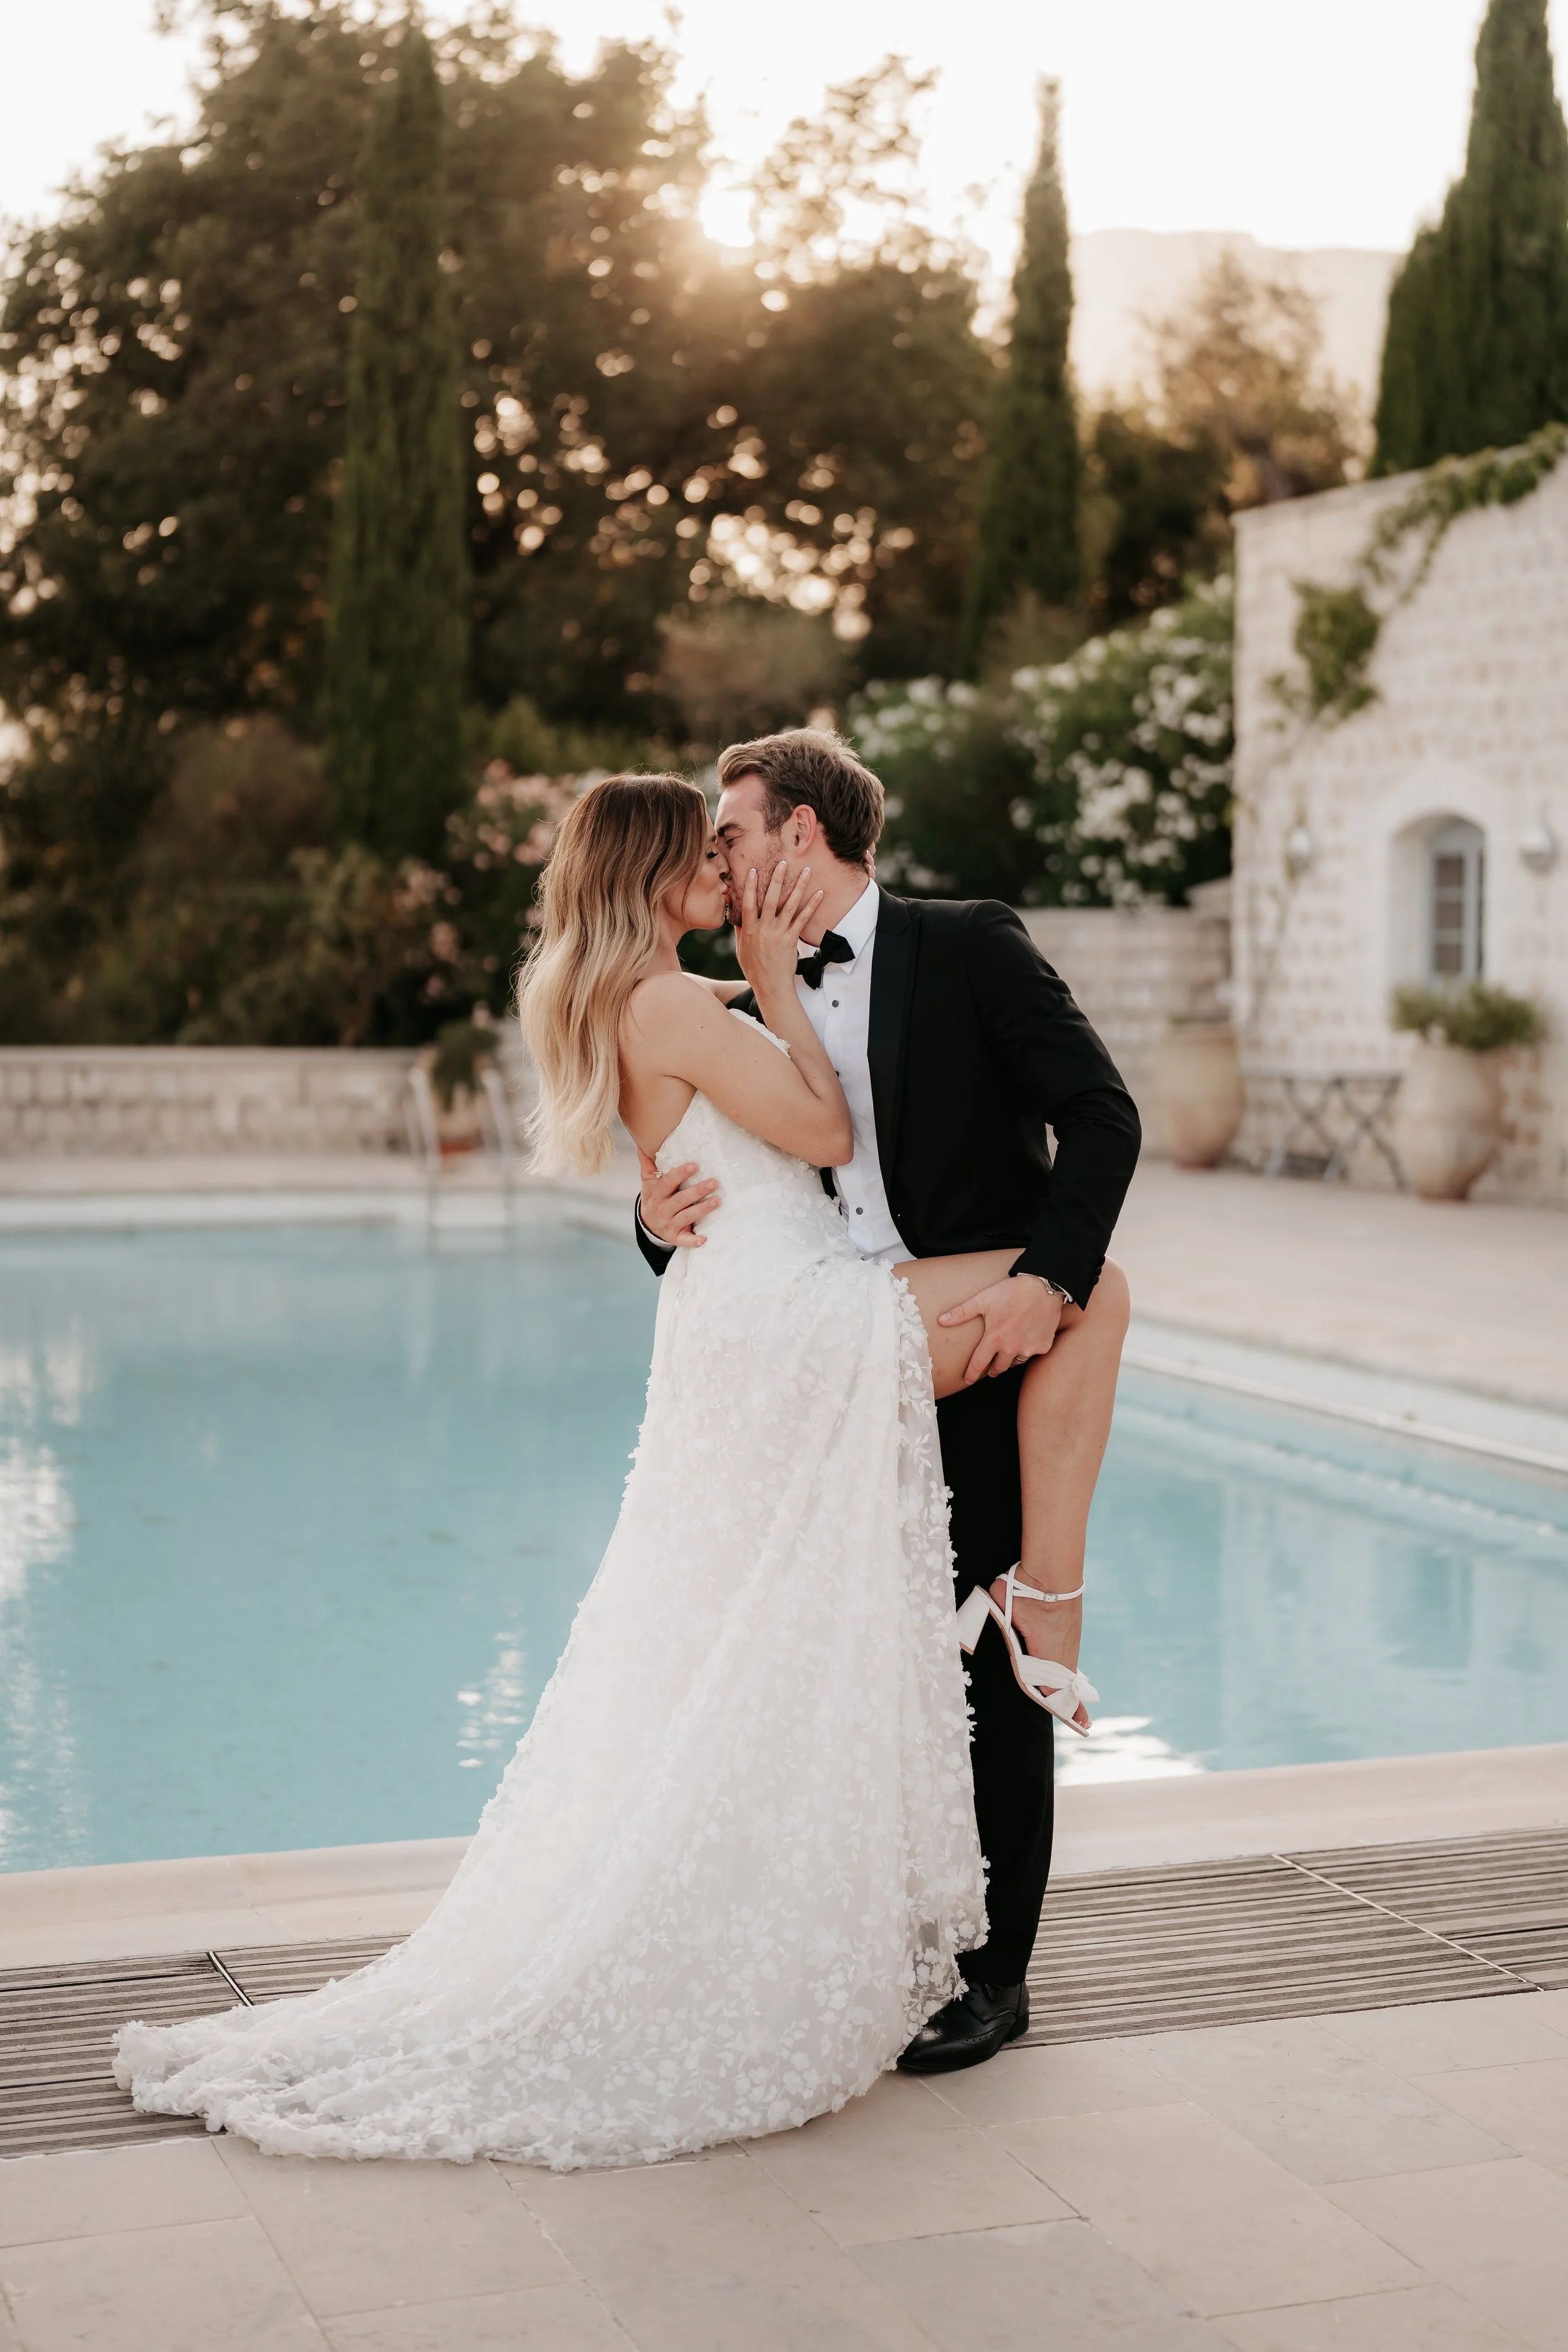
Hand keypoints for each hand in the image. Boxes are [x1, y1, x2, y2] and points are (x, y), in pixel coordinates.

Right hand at [637, 1150, 718, 1248]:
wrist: (647, 1224)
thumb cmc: (653, 1196)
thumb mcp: (647, 1180)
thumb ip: (647, 1161)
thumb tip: (641, 1140)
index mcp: (655, 1192)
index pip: (668, 1182)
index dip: (680, 1174)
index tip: (694, 1165)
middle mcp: (661, 1208)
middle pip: (680, 1199)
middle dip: (697, 1191)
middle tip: (714, 1182)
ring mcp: (668, 1223)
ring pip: (686, 1216)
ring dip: (702, 1209)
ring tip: (717, 1201)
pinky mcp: (675, 1237)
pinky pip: (684, 1239)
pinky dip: (694, 1240)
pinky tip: (704, 1239)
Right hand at [733, 859, 823, 1002]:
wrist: (771, 986)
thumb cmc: (754, 968)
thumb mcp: (741, 949)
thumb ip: (739, 929)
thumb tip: (734, 912)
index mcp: (748, 930)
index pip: (748, 904)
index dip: (749, 887)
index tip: (752, 871)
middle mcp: (763, 929)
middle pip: (770, 900)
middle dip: (776, 879)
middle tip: (782, 863)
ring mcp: (778, 934)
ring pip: (789, 906)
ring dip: (798, 887)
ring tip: (805, 871)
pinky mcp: (791, 940)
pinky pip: (803, 919)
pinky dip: (812, 906)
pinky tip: (819, 894)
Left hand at [939, 1272, 1063, 1383]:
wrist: (1043, 1286)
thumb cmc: (1011, 1291)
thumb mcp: (983, 1299)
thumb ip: (961, 1312)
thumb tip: (941, 1320)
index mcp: (994, 1339)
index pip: (978, 1364)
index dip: (971, 1374)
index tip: (967, 1380)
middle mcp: (1011, 1348)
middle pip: (998, 1368)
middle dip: (992, 1370)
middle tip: (990, 1369)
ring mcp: (1029, 1348)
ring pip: (1016, 1362)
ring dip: (1009, 1360)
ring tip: (1007, 1352)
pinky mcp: (1043, 1346)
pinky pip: (1032, 1353)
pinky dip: (1028, 1348)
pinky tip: (1027, 1338)